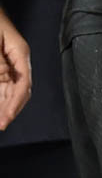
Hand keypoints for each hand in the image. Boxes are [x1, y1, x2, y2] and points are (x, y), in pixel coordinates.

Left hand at [0, 9, 31, 129]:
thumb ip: (0, 62)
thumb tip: (4, 78)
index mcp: (21, 53)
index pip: (24, 84)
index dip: (15, 104)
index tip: (6, 118)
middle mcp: (17, 61)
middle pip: (19, 91)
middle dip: (10, 109)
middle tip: (1, 124)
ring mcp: (9, 64)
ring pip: (11, 92)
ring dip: (5, 106)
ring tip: (0, 120)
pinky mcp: (2, 67)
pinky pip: (4, 86)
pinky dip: (1, 98)